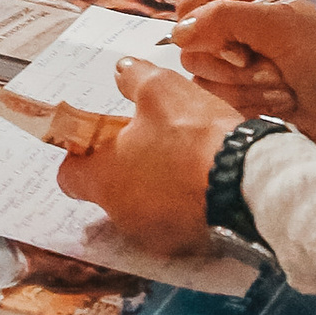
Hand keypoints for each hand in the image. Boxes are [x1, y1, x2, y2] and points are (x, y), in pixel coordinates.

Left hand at [60, 63, 240, 256]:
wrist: (246, 180)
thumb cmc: (194, 135)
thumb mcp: (160, 88)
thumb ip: (133, 78)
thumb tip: (121, 70)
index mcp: (103, 178)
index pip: (68, 175)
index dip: (80, 154)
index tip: (100, 137)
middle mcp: (120, 213)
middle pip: (106, 190)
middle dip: (122, 168)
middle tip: (148, 141)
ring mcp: (152, 234)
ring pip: (140, 207)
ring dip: (152, 187)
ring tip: (180, 160)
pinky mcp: (184, 244)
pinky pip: (171, 222)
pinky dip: (179, 205)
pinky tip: (200, 183)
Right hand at [171, 0, 315, 147]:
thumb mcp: (275, 25)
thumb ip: (223, 19)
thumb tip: (178, 30)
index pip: (194, 6)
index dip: (203, 27)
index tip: (231, 41)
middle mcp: (240, 28)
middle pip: (195, 48)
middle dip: (232, 64)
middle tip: (264, 63)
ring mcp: (241, 63)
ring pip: (207, 78)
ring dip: (247, 86)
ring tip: (280, 82)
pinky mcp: (246, 94)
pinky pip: (222, 102)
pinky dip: (252, 103)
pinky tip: (280, 100)